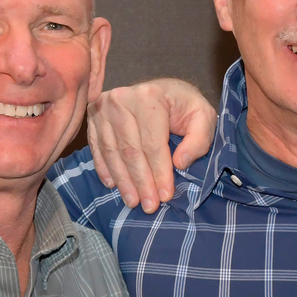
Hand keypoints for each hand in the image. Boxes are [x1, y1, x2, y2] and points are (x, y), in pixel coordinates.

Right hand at [87, 78, 218, 211]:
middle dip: (141, 182)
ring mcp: (103, 107)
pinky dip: (105, 168)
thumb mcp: (203, 117)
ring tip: (133, 201)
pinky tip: (113, 185)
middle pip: (130, 150)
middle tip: (149, 206)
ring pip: (112, 152)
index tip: (165, 196)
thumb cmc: (184, 106)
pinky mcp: (93, 116)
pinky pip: (97, 147)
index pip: (152, 143)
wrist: (163, 90)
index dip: (159, 172)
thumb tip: (180, 163)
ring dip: (123, 181)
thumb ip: (199, 139)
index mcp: (149, 96)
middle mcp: (121, 99)